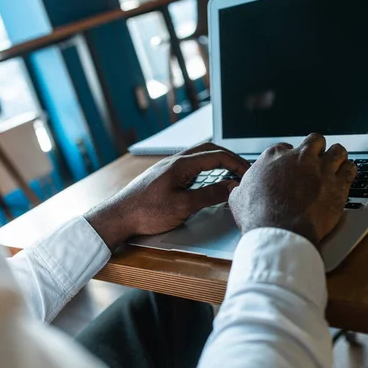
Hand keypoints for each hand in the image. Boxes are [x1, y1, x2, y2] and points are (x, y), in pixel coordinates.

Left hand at [85, 143, 249, 249]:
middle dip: (229, 158)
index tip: (249, 174)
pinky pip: (189, 166)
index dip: (237, 163)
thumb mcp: (183, 206)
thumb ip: (209, 195)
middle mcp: (174, 161)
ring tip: (229, 175)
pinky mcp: (163, 177)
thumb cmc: (146, 212)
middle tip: (242, 171)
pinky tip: (207, 181)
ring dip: (216, 162)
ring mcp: (168, 168)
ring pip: (198, 157)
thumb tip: (231, 187)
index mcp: (181, 164)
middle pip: (208, 150)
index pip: (217, 155)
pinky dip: (205, 170)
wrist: (118, 217)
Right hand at [229, 134, 356, 245]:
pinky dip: (349, 171)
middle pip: (314, 141)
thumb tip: (237, 188)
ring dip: (336, 156)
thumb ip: (240, 188)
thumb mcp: (238, 199)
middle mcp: (299, 158)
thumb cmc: (258, 217)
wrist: (280, 233)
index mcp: (274, 157)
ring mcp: (321, 169)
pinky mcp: (338, 184)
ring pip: (337, 150)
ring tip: (335, 163)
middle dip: (315, 149)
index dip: (289, 158)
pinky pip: (351, 168)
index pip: (286, 148)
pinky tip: (346, 176)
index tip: (290, 168)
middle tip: (315, 160)